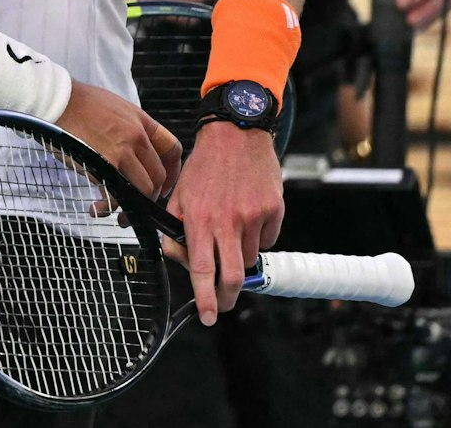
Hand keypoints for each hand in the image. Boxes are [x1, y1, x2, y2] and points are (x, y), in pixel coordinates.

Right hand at [55, 82, 181, 201]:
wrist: (60, 101)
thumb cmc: (83, 103)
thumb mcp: (118, 107)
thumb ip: (132, 128)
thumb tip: (136, 153)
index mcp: (142, 121)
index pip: (172, 149)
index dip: (172, 172)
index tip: (165, 184)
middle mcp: (137, 137)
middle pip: (158, 175)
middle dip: (151, 195)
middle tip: (139, 203)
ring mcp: (122, 152)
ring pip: (142, 189)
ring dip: (133, 206)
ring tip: (120, 214)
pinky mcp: (104, 164)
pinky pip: (116, 194)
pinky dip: (108, 207)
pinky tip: (97, 208)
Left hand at [166, 119, 283, 325]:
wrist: (236, 134)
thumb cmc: (206, 165)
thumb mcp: (180, 193)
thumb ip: (177, 228)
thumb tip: (182, 259)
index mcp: (200, 217)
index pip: (201, 268)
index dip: (205, 297)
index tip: (208, 316)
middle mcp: (228, 220)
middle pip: (233, 275)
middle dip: (228, 297)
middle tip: (223, 303)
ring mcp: (254, 216)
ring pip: (249, 259)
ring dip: (239, 258)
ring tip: (232, 235)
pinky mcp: (273, 210)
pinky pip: (267, 240)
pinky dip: (257, 238)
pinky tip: (248, 217)